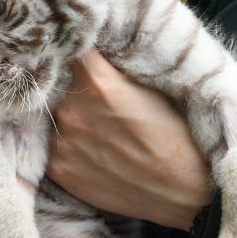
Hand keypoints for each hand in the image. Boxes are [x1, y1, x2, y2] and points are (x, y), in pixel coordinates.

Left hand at [47, 51, 211, 230]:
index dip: (75, 46)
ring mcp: (60, 141)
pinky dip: (69, 145)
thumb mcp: (152, 86)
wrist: (182, 192)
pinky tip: (95, 152)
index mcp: (96, 81)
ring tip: (102, 132)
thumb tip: (90, 48)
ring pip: (58, 116)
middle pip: (60, 84)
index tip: (79, 47)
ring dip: (72, 118)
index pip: (70, 48)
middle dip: (75, 86)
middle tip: (100, 101)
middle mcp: (70, 109)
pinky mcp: (57, 168)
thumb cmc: (176, 135)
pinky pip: (54, 145)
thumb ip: (113, 67)